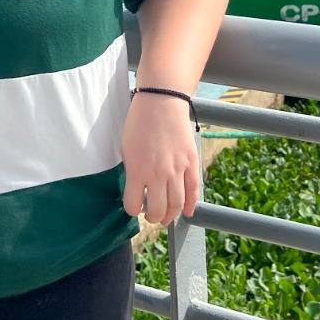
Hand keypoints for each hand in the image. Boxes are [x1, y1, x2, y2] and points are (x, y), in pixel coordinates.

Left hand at [122, 91, 200, 225]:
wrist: (161, 101)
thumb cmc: (139, 122)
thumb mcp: (126, 148)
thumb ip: (131, 171)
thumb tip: (136, 188)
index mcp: (137, 170)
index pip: (132, 205)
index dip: (131, 209)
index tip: (133, 206)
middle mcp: (157, 174)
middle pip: (157, 210)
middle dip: (153, 218)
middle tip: (150, 216)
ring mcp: (177, 169)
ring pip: (176, 204)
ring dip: (170, 216)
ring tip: (165, 217)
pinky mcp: (191, 162)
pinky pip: (193, 190)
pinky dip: (191, 204)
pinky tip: (187, 212)